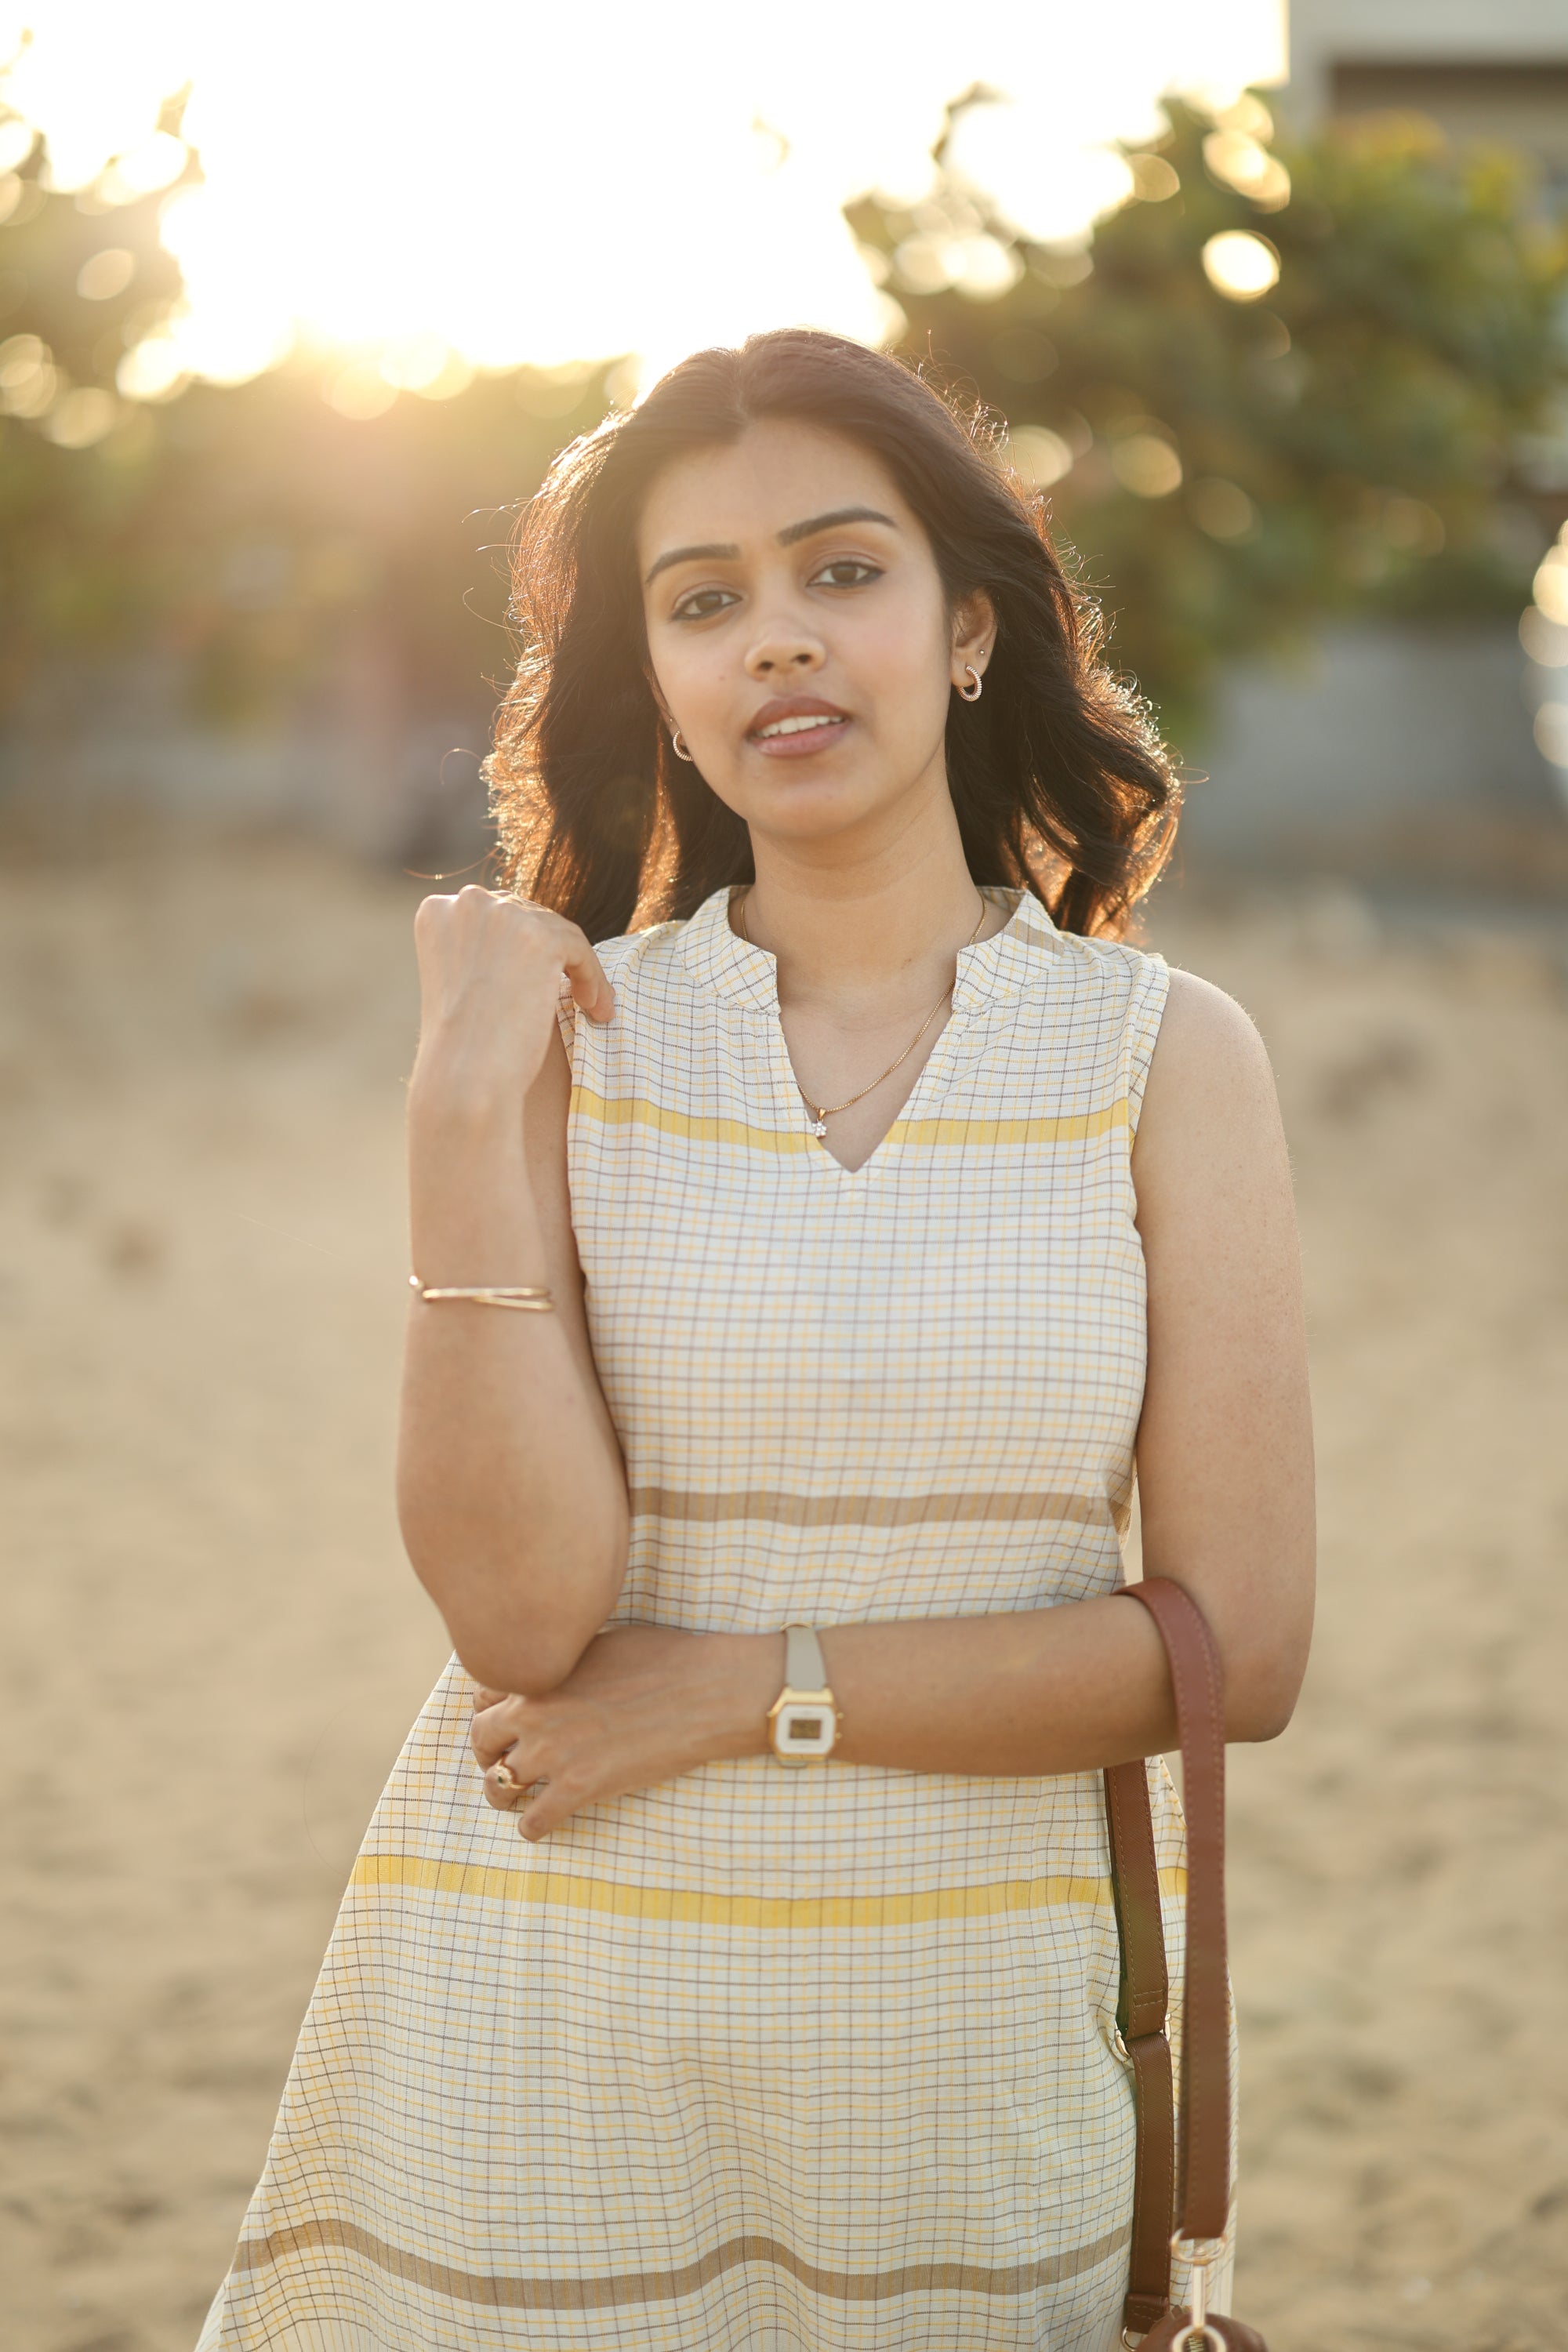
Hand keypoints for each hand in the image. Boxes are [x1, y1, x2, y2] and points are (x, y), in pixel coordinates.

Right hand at [412, 885, 613, 1102]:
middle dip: (552, 954)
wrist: (465, 1077)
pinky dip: (592, 978)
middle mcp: (467, 903)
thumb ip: (485, 949)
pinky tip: (594, 1009)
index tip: (536, 978)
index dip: (522, 945)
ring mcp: (504, 916)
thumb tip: (525, 939)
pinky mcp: (540, 938)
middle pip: (529, 916)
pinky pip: (580, 950)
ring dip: (578, 969)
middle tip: (572, 991)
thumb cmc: (460, 1045)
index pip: (497, 914)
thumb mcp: (461, 980)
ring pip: (559, 933)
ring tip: (590, 1005)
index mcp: (438, 910)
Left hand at [469, 1624, 780, 1840]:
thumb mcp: (600, 1642)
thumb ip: (564, 1661)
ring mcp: (553, 1753)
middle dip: (485, 1753)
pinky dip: (531, 1827)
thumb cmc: (663, 1658)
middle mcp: (534, 1713)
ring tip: (511, 1799)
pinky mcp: (578, 1788)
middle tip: (498, 1761)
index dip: (490, 1710)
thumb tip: (556, 1669)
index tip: (502, 1722)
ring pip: (497, 1785)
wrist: (702, 1691)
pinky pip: (533, 1821)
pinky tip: (540, 1825)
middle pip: (480, 1740)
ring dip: (500, 1794)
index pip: (483, 1695)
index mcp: (539, 1674)